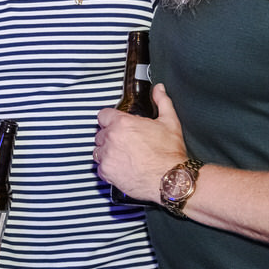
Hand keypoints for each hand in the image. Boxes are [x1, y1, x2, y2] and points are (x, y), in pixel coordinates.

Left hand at [95, 84, 187, 203]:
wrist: (171, 179)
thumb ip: (162, 102)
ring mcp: (107, 156)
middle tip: (125, 143)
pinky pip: (100, 168)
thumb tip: (159, 89)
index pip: (103, 115)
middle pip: (100, 133)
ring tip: (124, 156)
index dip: (111, 120)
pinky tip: (122, 168)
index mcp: (122, 123)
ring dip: (107, 152)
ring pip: (98, 151)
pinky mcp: (106, 172)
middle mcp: (111, 138)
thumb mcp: (170, 122)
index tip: (117, 125)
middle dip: (110, 137)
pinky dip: (108, 168)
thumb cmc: (170, 153)